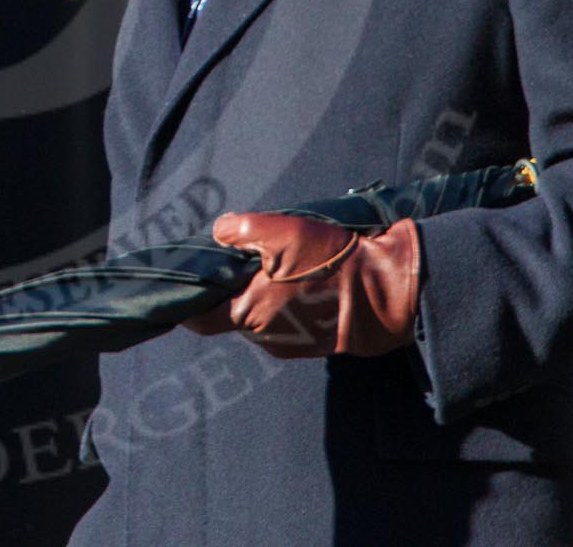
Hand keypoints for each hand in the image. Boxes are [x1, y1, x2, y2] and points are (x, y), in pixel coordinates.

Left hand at [186, 213, 420, 358]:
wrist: (382, 294)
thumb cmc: (329, 263)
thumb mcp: (280, 231)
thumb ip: (238, 231)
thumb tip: (217, 233)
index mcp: (246, 312)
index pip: (199, 316)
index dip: (190, 299)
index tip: (193, 278)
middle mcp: (261, 335)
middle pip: (231, 309)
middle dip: (236, 286)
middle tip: (252, 257)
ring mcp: (286, 342)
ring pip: (258, 314)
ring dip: (262, 293)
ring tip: (285, 267)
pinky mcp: (309, 342)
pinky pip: (284, 320)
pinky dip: (285, 303)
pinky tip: (303, 282)